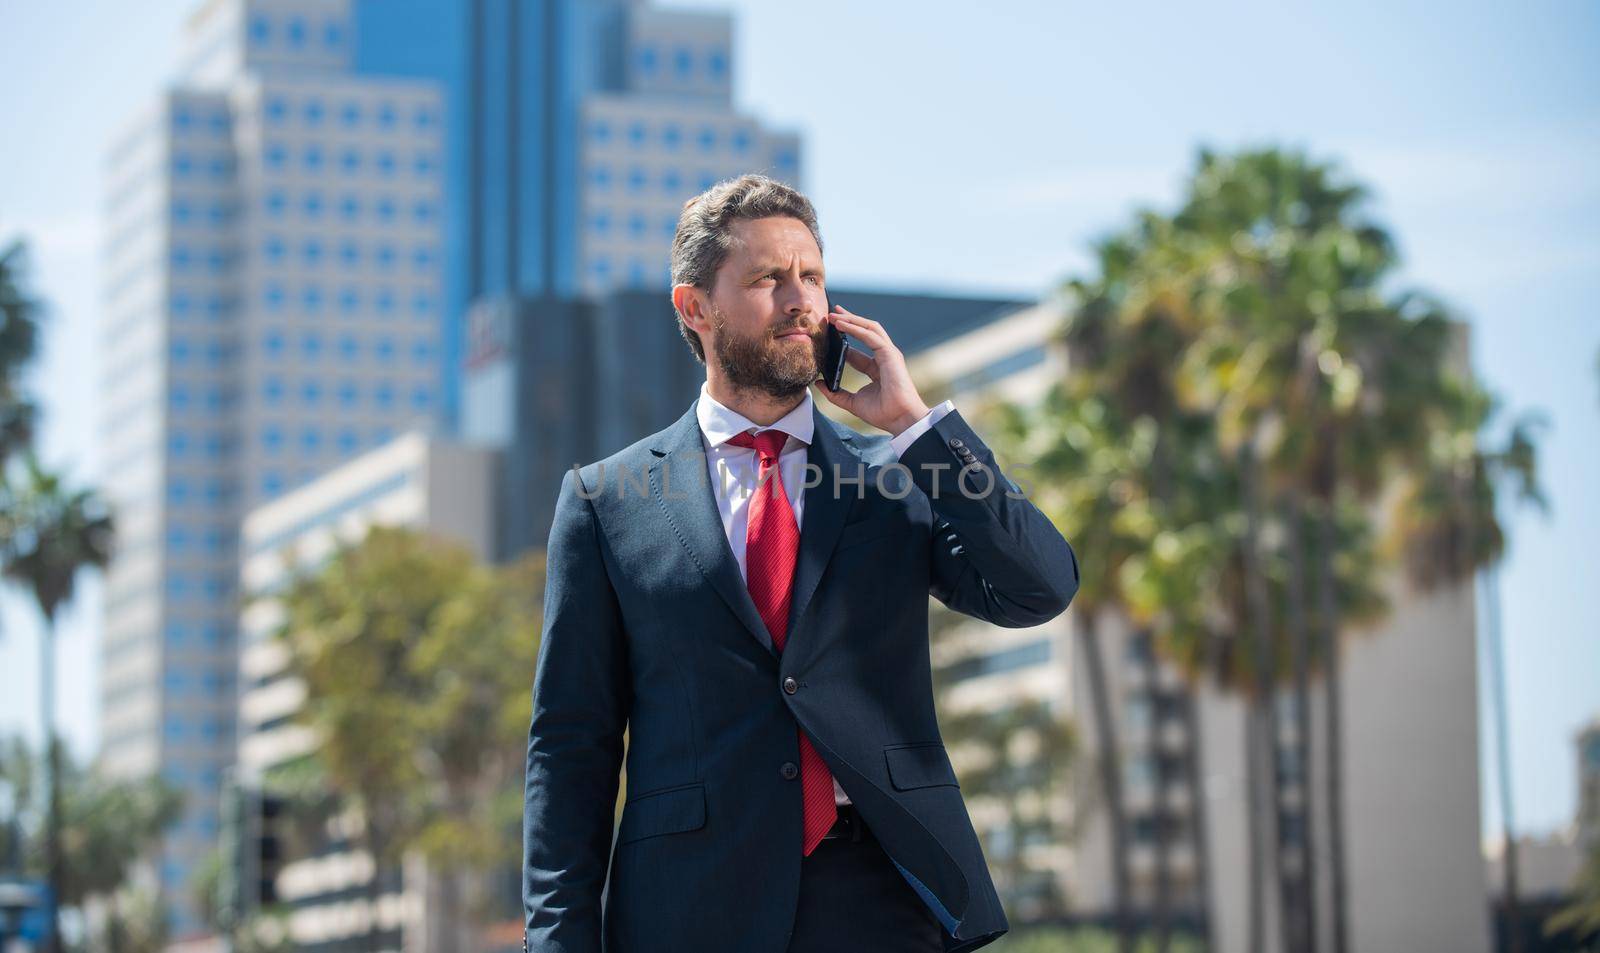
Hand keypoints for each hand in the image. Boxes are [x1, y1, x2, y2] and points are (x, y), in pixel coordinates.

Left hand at [814, 305, 930, 435]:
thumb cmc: (882, 413)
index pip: (856, 351)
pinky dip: (855, 328)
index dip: (842, 341)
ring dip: (851, 319)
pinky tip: (840, 324)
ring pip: (869, 328)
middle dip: (848, 321)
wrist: (899, 419)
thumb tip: (818, 383)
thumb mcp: (852, 402)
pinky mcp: (890, 354)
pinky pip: (870, 336)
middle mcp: (883, 358)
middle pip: (865, 332)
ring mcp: (888, 354)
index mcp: (875, 369)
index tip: (826, 335)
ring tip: (833, 315)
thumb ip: (835, 394)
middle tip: (831, 314)